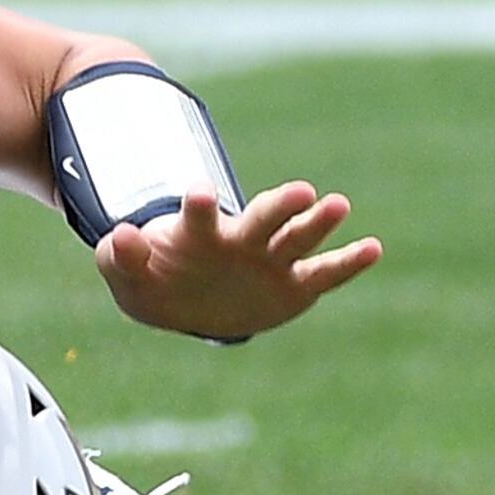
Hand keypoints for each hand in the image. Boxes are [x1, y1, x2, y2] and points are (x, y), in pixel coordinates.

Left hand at [98, 184, 380, 340]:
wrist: (188, 303)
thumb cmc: (156, 282)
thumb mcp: (128, 279)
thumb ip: (121, 258)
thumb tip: (122, 236)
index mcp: (199, 234)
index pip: (200, 215)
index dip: (199, 205)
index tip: (201, 192)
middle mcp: (241, 240)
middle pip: (263, 218)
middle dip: (280, 205)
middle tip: (301, 191)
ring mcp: (270, 260)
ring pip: (298, 238)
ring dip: (318, 223)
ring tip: (338, 204)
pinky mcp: (294, 285)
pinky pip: (324, 274)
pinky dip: (348, 262)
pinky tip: (373, 248)